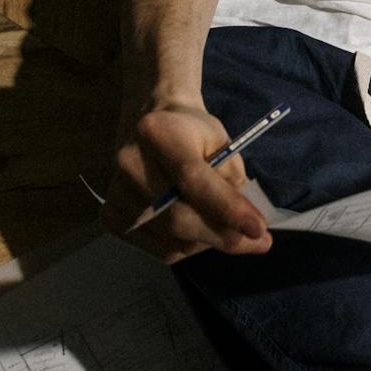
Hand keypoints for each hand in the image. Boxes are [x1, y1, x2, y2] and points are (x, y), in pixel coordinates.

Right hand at [99, 101, 272, 262]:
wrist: (152, 122)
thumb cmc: (193, 132)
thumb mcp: (222, 142)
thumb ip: (235, 182)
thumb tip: (252, 229)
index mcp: (158, 133)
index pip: (194, 179)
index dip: (227, 208)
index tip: (259, 229)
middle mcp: (129, 163)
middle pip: (179, 218)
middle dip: (223, 236)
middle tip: (257, 242)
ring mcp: (116, 193)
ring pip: (172, 241)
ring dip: (207, 242)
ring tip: (224, 228)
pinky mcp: (111, 216)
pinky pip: (158, 249)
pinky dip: (186, 246)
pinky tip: (197, 228)